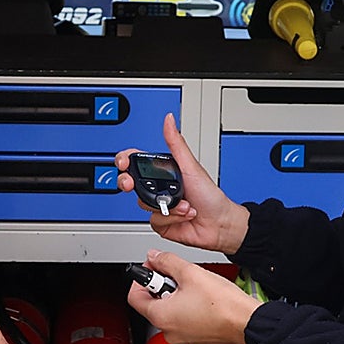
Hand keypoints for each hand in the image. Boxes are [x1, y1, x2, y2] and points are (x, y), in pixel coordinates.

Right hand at [116, 113, 249, 254]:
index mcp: (163, 171)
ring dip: (167, 206)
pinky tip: (184, 215)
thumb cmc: (210, 195)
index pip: (136, 162)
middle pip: (130, 182)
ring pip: (143, 204)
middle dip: (129, 183)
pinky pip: (154, 220)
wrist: (219, 224)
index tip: (124, 163)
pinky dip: (171, 218)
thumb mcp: (190, 166)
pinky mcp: (161, 223)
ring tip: (184, 204)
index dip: (124, 160)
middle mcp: (158, 188)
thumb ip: (176, 143)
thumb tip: (169, 119)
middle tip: (132, 185)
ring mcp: (158, 206)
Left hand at [126, 250, 260, 343]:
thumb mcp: (190, 272)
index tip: (152, 268)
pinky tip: (203, 300)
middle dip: (162, 286)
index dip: (142, 278)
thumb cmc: (222, 304)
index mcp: (161, 316)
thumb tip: (155, 257)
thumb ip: (167, 262)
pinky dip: (189, 310)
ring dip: (176, 298)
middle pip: (153, 304)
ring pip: (171, 313)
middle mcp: (168, 332)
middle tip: (176, 275)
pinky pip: (185, 323)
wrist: (247, 323)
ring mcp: (183, 339)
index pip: (134, 296)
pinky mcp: (197, 341)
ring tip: (193, 287)